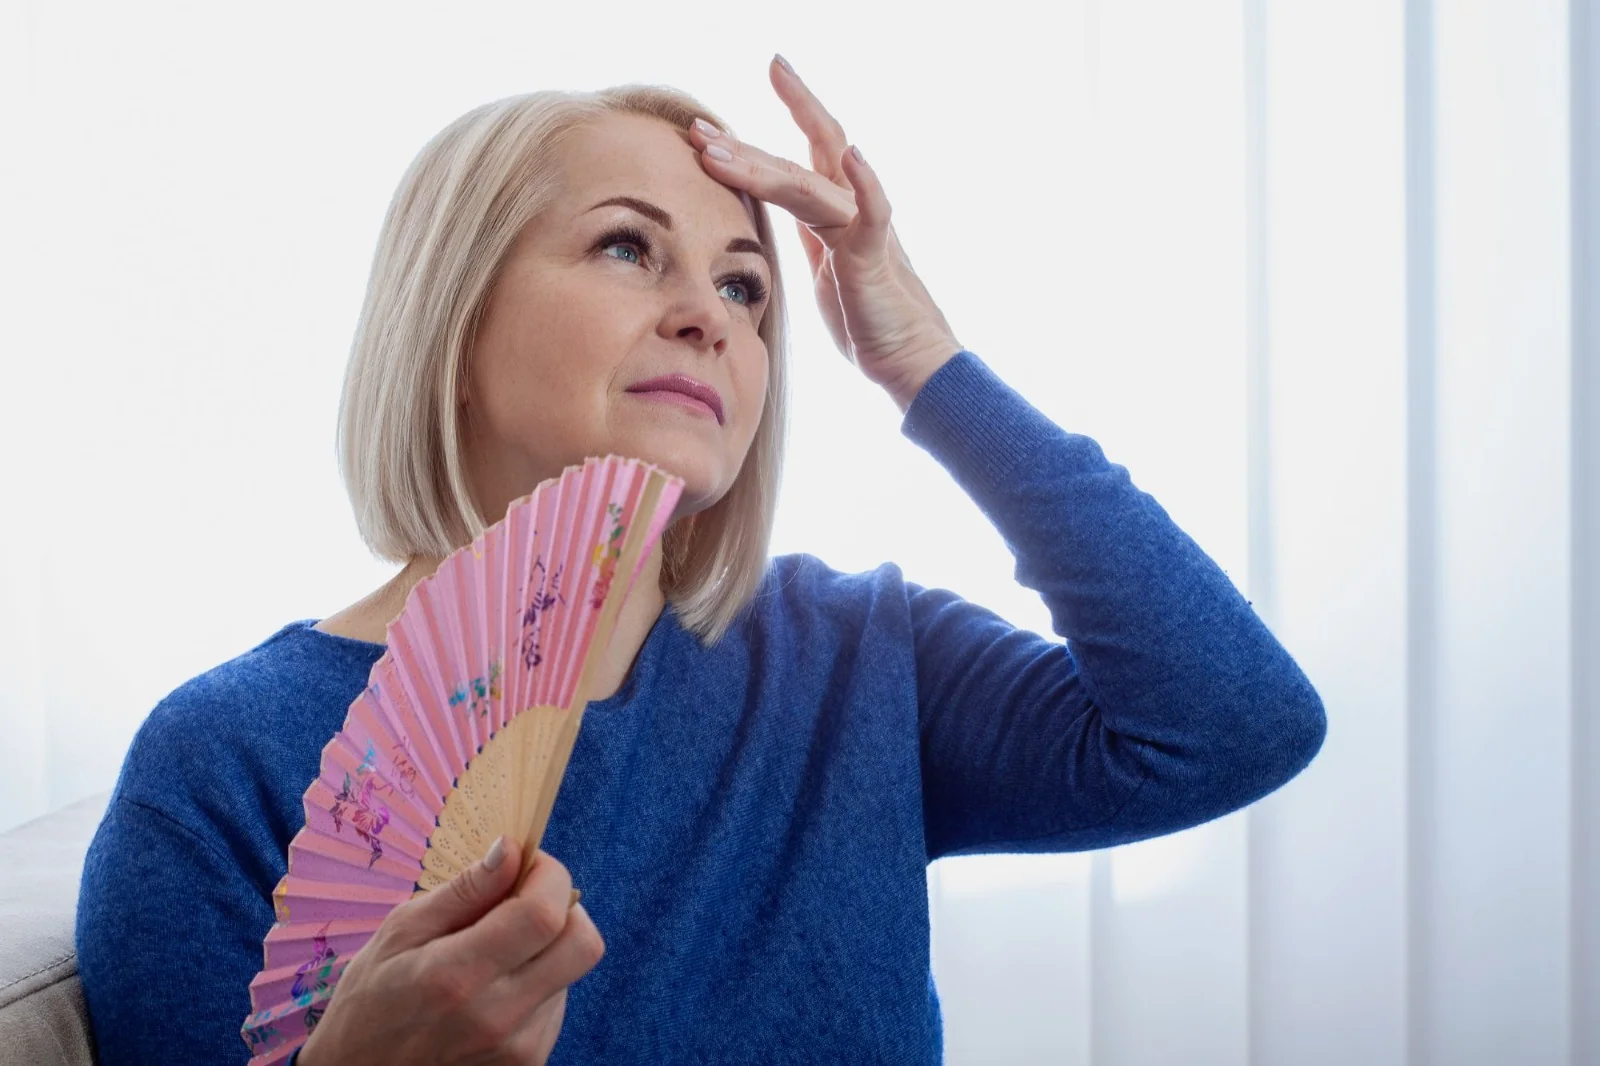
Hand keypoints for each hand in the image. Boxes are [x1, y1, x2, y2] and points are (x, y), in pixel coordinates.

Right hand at [297, 837, 601, 1065]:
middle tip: (524, 901)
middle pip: (583, 945)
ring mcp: (519, 1049)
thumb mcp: (399, 933)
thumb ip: (463, 891)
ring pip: (571, 973)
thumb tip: (511, 849)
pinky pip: (556, 1006)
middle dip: (565, 908)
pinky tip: (494, 990)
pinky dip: (537, 984)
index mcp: (458, 975)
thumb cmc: (369, 1004)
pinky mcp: (529, 1065)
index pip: (546, 914)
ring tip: (493, 956)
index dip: (549, 876)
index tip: (529, 864)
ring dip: (545, 949)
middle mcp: (498, 1017)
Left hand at [689, 54, 963, 411]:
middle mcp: (848, 210)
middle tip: (695, 126)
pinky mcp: (875, 257)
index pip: (791, 164)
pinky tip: (854, 155)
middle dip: (744, 144)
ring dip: (761, 166)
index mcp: (832, 214)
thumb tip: (784, 217)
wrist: (906, 358)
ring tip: (719, 150)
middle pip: (795, 160)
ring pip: (809, 185)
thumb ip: (811, 236)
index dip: (749, 145)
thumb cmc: (867, 320)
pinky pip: (874, 215)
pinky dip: (867, 184)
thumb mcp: (825, 269)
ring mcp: (862, 229)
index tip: (707, 128)